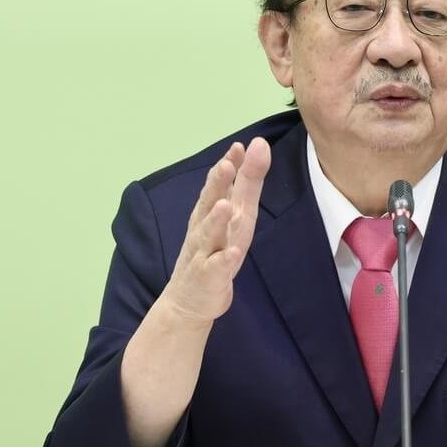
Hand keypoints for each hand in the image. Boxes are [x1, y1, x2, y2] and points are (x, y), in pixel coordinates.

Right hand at [163, 137, 270, 325]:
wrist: (190, 300)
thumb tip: (256, 146)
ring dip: (216, 220)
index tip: (239, 146)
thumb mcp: (237, 215)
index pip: (219, 184)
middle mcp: (204, 228)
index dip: (228, 165)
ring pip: (209, 234)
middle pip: (209, 203)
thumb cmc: (215, 250)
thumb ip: (246, 183)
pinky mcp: (208, 277)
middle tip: (226, 164)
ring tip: (226, 206)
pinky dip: (223, 260)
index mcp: (212, 211)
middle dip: (217, 184)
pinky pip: (216, 268)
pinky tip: (232, 253)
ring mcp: (204, 253)